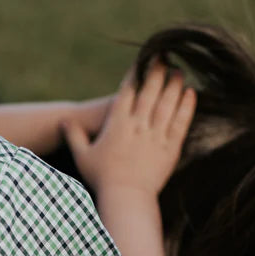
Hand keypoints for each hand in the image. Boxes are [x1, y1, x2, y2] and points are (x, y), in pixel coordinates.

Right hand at [62, 63, 195, 196]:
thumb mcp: (83, 157)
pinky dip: (186, 106)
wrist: (125, 198)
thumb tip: (64, 121)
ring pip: (167, 103)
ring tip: (179, 72)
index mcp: (117, 124)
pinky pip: (180, 122)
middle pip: (150, 91)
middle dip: (157, 72)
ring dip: (174, 85)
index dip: (136, 74)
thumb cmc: (102, 179)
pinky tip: (191, 94)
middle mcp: (138, 125)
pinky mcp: (170, 148)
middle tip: (165, 57)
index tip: (142, 61)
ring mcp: (155, 135)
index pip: (128, 91)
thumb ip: (74, 136)